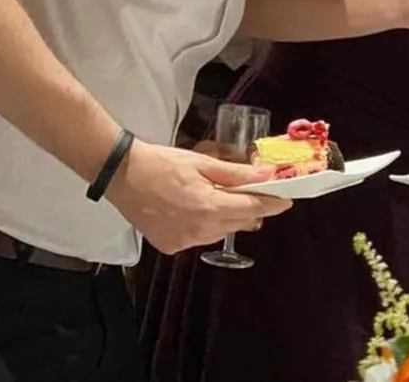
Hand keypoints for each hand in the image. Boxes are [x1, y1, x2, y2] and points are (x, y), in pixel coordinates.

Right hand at [105, 140, 291, 254]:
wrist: (121, 175)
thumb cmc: (162, 163)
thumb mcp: (203, 163)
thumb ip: (237, 174)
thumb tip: (268, 176)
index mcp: (209, 208)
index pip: (254, 209)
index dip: (273, 204)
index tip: (287, 199)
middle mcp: (199, 230)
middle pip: (240, 223)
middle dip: (251, 208)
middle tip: (253, 191)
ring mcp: (184, 242)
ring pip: (222, 232)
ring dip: (228, 217)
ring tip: (220, 196)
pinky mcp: (171, 246)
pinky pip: (201, 238)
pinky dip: (207, 225)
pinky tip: (198, 208)